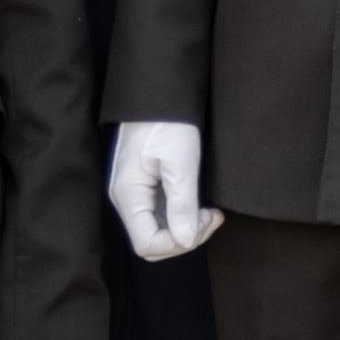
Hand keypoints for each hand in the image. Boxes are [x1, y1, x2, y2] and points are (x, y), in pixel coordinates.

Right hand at [109, 118, 220, 263]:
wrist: (158, 95)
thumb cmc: (167, 123)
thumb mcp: (180, 163)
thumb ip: (182, 204)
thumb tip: (186, 241)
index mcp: (128, 195)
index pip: (147, 244)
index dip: (177, 244)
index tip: (204, 220)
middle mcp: (127, 200)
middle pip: (153, 242)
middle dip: (185, 238)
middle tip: (212, 217)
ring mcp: (135, 195)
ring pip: (159, 232)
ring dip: (187, 228)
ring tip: (211, 212)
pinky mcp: (145, 189)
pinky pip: (162, 216)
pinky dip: (183, 217)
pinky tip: (201, 206)